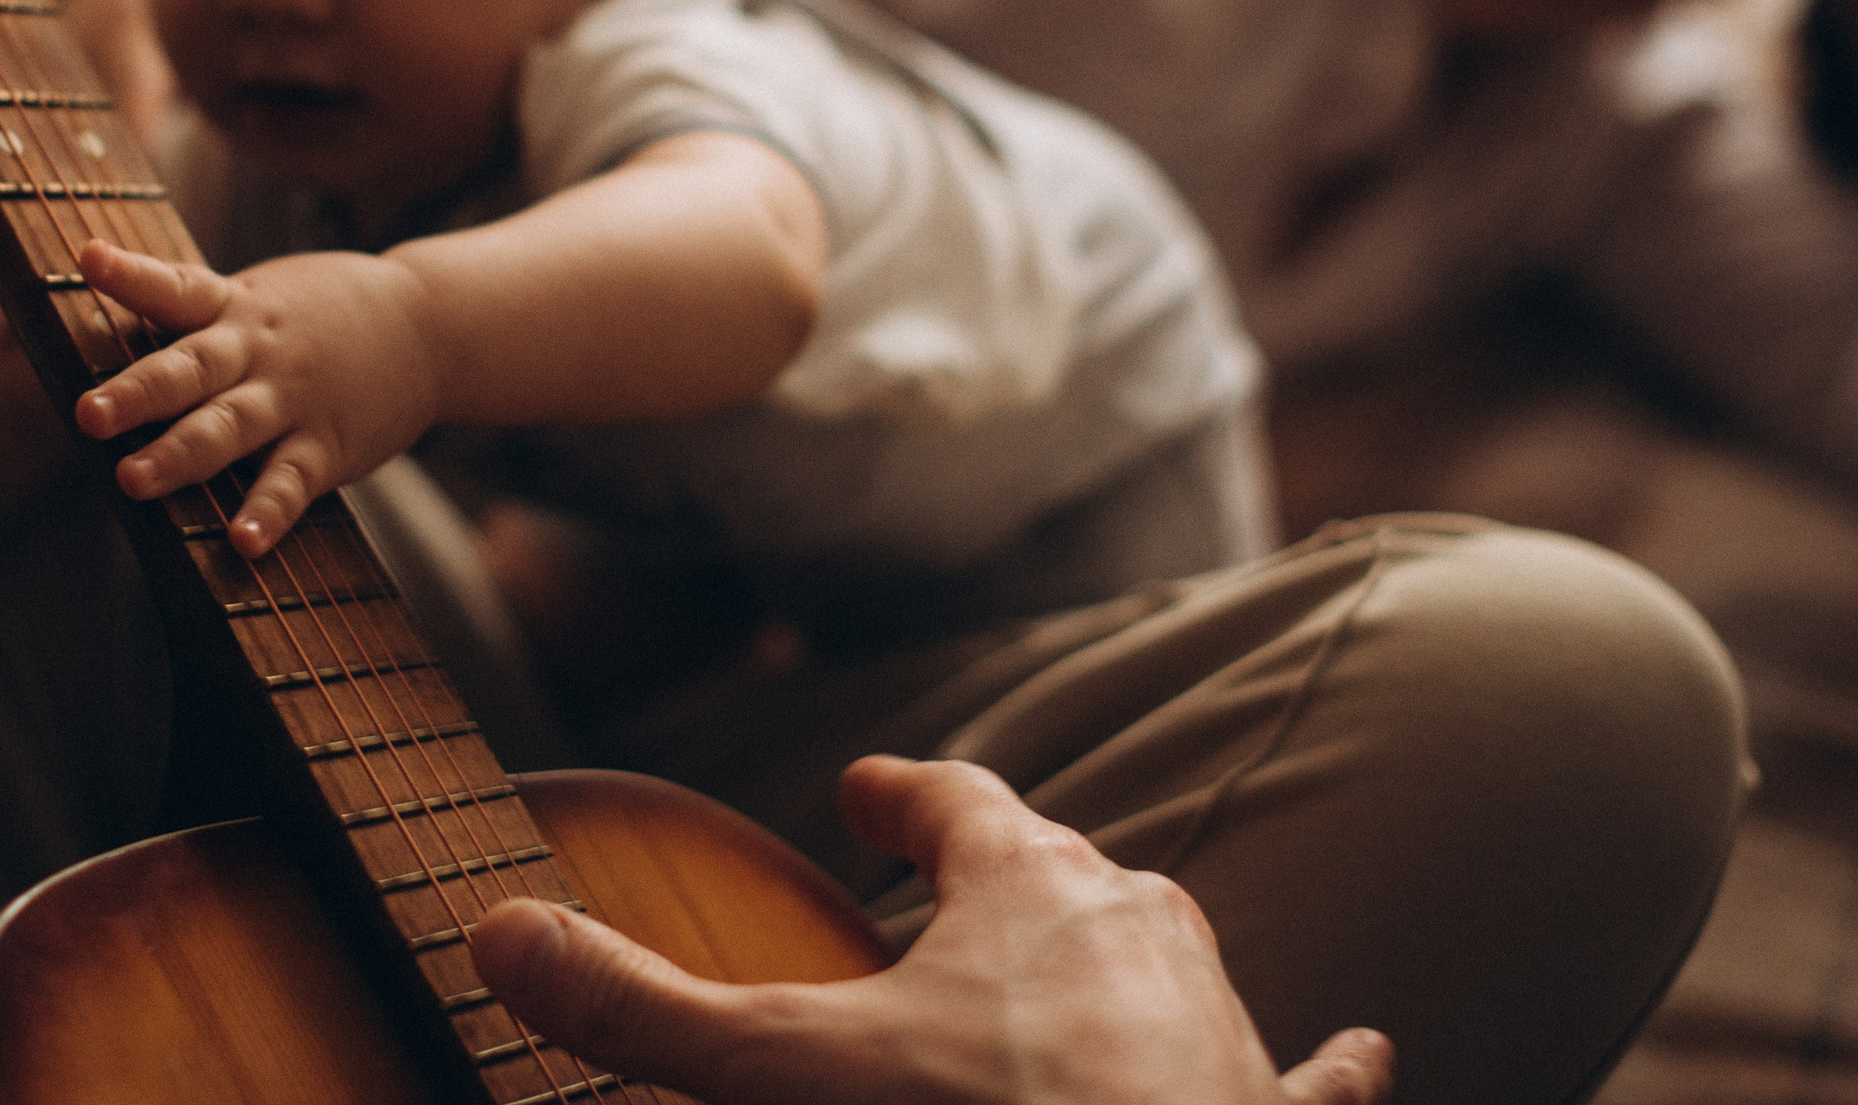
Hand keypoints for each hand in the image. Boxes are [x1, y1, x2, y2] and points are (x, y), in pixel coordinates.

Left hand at [73, 241, 440, 554]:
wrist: (430, 325)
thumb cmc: (324, 313)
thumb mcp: (261, 297)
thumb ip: (194, 314)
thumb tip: (97, 316)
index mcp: (236, 310)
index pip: (177, 288)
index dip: (131, 274)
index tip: (88, 257)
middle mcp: (258, 353)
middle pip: (190, 369)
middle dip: (137, 392)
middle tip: (89, 414)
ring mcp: (294, 400)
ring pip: (230, 428)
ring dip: (182, 454)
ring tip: (134, 479)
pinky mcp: (327, 446)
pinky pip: (292, 482)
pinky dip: (268, 511)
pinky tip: (243, 542)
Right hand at [472, 756, 1393, 1104]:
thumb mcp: (784, 1074)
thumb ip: (640, 1008)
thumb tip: (492, 929)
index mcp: (1024, 883)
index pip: (951, 798)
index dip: (902, 790)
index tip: (869, 784)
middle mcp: (1134, 924)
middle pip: (1062, 864)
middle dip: (1008, 867)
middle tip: (961, 875)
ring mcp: (1220, 1022)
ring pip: (1171, 951)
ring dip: (1127, 952)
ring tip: (1102, 952)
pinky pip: (1310, 1073)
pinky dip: (1322, 1067)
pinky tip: (1365, 1053)